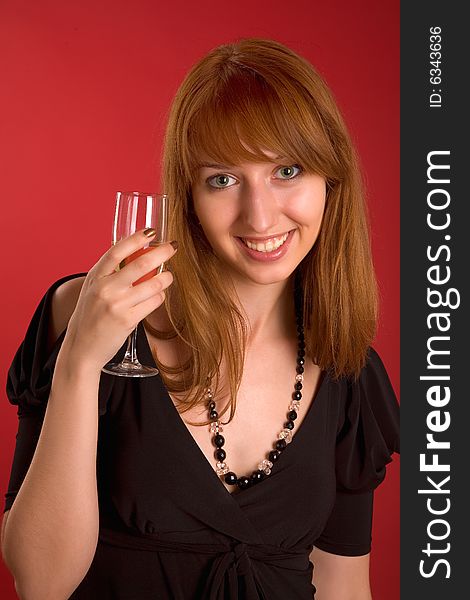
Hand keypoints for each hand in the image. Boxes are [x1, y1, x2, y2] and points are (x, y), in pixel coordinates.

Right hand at [63, 229, 176, 369]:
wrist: (82, 348)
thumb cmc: (90, 317)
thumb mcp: (92, 289)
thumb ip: (109, 274)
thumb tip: (135, 255)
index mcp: (95, 276)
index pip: (116, 251)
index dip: (136, 239)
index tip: (151, 232)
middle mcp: (105, 288)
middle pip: (140, 264)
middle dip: (162, 252)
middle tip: (173, 247)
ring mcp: (117, 304)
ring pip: (153, 284)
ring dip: (166, 278)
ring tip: (168, 276)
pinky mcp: (128, 320)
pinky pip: (154, 302)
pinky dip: (159, 297)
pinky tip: (157, 296)